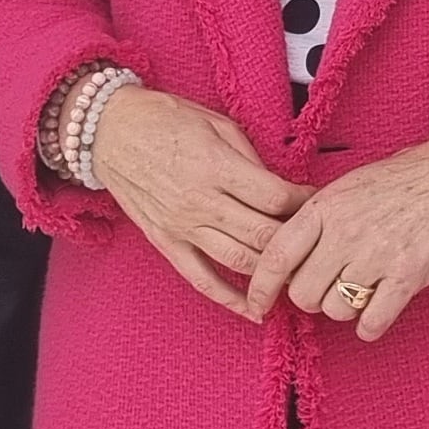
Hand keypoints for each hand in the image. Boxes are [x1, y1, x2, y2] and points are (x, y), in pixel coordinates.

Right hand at [90, 85, 306, 320]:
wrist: (109, 130)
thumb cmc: (165, 118)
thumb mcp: (217, 122)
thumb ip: (250, 158)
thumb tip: (280, 187)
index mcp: (217, 167)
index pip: (276, 198)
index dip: (305, 204)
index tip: (319, 203)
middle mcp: (201, 202)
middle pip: (264, 235)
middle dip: (297, 240)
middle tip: (315, 239)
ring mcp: (182, 226)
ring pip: (240, 261)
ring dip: (273, 271)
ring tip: (296, 269)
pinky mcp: (166, 242)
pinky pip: (202, 279)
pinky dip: (230, 299)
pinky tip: (255, 310)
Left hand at [240, 140, 428, 340]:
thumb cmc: (402, 178)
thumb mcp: (347, 186)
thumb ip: (317, 221)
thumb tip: (289, 259)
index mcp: (325, 207)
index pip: (276, 256)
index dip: (260, 288)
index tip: (257, 305)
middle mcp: (345, 233)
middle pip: (303, 294)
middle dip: (312, 297)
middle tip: (330, 286)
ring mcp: (376, 256)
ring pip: (336, 310)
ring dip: (345, 308)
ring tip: (363, 288)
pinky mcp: (407, 277)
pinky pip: (372, 322)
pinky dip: (370, 326)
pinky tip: (378, 311)